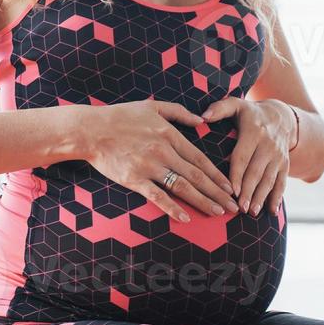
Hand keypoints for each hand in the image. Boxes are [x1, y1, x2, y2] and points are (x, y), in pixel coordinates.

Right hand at [81, 101, 238, 222]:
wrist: (90, 130)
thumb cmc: (120, 116)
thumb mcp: (152, 106)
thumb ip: (179, 112)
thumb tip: (201, 121)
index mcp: (169, 134)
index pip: (199, 158)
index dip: (217, 174)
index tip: (230, 187)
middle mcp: (163, 151)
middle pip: (196, 175)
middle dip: (217, 192)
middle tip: (233, 206)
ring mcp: (149, 166)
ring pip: (182, 186)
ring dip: (202, 201)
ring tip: (217, 212)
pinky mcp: (134, 179)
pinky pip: (157, 196)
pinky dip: (172, 207)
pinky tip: (185, 217)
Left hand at [201, 98, 294, 215]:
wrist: (281, 117)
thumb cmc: (250, 113)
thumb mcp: (236, 105)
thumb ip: (220, 109)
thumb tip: (203, 117)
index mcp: (253, 132)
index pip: (243, 156)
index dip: (237, 174)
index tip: (231, 190)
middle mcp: (268, 145)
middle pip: (256, 171)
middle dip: (249, 191)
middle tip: (240, 208)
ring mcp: (278, 156)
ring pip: (269, 179)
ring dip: (261, 197)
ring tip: (252, 212)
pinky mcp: (285, 164)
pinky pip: (282, 182)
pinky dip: (277, 197)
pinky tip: (271, 212)